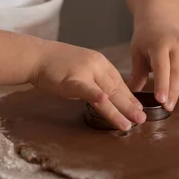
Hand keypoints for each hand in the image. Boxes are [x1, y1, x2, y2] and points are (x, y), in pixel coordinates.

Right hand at [31, 40, 145, 130]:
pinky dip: (97, 96)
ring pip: (106, 93)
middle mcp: (96, 65)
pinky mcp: (72, 80)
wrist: (36, 56)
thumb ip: (93, 79)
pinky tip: (105, 102)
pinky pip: (87, 90)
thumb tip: (104, 95)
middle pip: (117, 89)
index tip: (138, 108)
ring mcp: (85, 72)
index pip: (119, 82)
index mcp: (100, 62)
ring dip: (120, 109)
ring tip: (131, 122)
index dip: (129, 96)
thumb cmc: (55, 64)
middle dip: (130, 105)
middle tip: (142, 119)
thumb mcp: (81, 68)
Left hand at [128, 21, 178, 111]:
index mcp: (158, 45)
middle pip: (178, 70)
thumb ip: (137, 74)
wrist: (157, 23)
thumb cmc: (145, 41)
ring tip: (178, 94)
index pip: (161, 66)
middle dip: (174, 91)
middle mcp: (175, 44)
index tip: (161, 100)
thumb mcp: (137, 54)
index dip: (162, 84)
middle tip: (168, 107)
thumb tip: (129, 94)